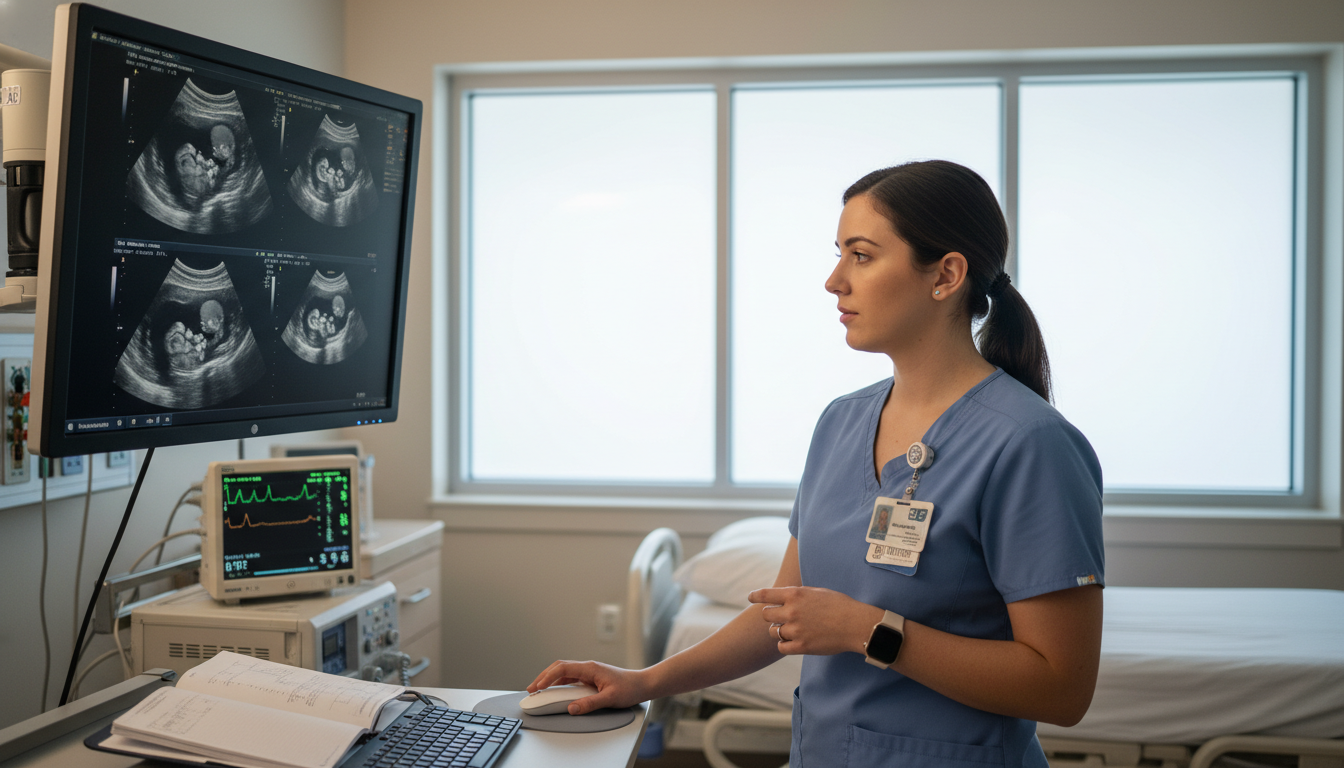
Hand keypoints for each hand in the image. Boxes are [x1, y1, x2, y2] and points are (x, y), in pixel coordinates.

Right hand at [526, 660, 649, 714]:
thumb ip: (590, 703)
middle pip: (559, 667)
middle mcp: (587, 667)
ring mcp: (588, 672)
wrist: (642, 684)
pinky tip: (554, 690)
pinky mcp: (591, 677)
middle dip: (543, 676)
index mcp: (590, 668)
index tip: (537, 686)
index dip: (547, 677)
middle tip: (531, 688)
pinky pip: (570, 677)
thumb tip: (572, 708)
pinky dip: (559, 683)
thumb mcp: (610, 698)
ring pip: (564, 671)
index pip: (563, 669)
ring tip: (538, 689)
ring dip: (550, 679)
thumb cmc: (629, 688)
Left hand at [748, 586, 883, 655]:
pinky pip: (781, 647)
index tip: (750, 597)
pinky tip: (793, 642)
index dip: (755, 596)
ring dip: (778, 631)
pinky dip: (784, 645)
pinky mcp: (801, 647)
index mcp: (794, 595)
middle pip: (766, 615)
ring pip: (773, 632)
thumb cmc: (839, 605)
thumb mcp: (816, 592)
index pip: (766, 594)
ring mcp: (795, 630)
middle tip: (779, 618)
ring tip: (791, 630)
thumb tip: (783, 599)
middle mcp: (791, 611)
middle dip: (771, 616)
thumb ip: (797, 595)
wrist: (855, 624)